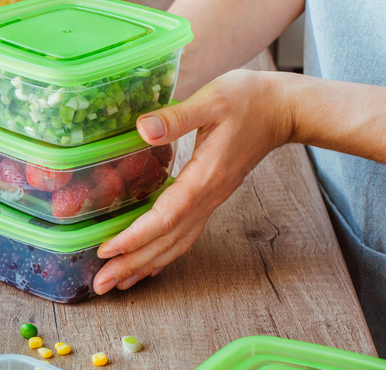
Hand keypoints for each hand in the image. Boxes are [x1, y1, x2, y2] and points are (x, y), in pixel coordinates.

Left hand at [93, 69, 293, 293]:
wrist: (283, 110)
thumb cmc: (249, 100)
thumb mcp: (212, 100)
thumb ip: (177, 117)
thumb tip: (143, 129)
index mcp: (204, 178)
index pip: (165, 218)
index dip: (134, 237)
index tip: (106, 251)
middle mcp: (208, 197)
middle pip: (167, 241)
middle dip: (132, 264)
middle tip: (101, 284)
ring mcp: (211, 201)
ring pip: (176, 244)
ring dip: (146, 265)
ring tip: (118, 283)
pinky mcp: (210, 197)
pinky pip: (185, 235)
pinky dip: (164, 254)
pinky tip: (150, 264)